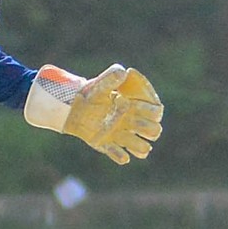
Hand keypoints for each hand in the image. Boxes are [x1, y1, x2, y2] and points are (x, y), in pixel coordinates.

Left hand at [24, 63, 163, 163]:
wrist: (72, 108)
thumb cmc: (89, 94)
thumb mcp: (99, 85)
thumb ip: (111, 78)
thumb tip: (124, 72)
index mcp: (134, 107)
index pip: (155, 112)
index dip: (152, 111)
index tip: (136, 104)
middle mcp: (131, 123)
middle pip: (154, 130)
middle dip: (149, 129)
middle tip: (133, 122)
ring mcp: (121, 135)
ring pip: (142, 147)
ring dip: (139, 146)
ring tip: (125, 138)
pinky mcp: (109, 146)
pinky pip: (121, 157)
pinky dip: (120, 156)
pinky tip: (114, 149)